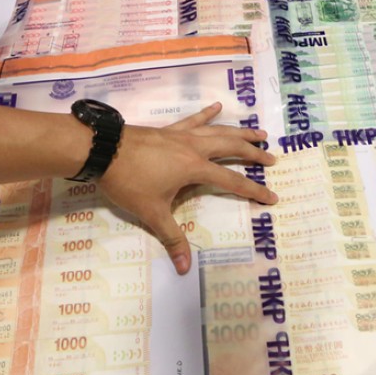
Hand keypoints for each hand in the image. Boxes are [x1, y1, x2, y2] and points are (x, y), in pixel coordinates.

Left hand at [99, 102, 276, 273]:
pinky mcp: (169, 130)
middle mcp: (194, 148)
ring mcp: (182, 135)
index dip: (254, 191)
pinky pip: (193, 120)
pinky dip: (206, 114)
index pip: (232, 181)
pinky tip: (217, 106)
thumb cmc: (129, 181)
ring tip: (259, 133)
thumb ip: (171, 238)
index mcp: (195, 168)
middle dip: (254, 154)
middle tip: (272, 158)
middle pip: (232, 148)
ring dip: (240, 132)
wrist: (103, 150)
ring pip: (218, 130)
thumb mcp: (151, 212)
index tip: (273, 197)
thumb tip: (184, 268)